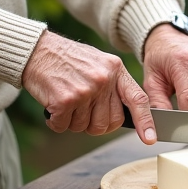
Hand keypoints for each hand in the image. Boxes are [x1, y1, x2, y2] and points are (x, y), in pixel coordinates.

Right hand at [21, 32, 158, 143]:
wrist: (38, 50)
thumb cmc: (67, 59)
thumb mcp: (99, 63)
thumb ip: (113, 85)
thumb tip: (125, 114)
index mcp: (115, 70)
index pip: (137, 99)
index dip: (145, 122)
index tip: (149, 138)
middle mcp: (103, 80)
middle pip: (108, 123)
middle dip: (94, 123)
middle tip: (81, 110)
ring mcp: (85, 90)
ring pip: (85, 127)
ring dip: (73, 121)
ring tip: (66, 101)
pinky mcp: (65, 100)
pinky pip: (64, 127)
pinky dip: (56, 122)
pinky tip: (53, 106)